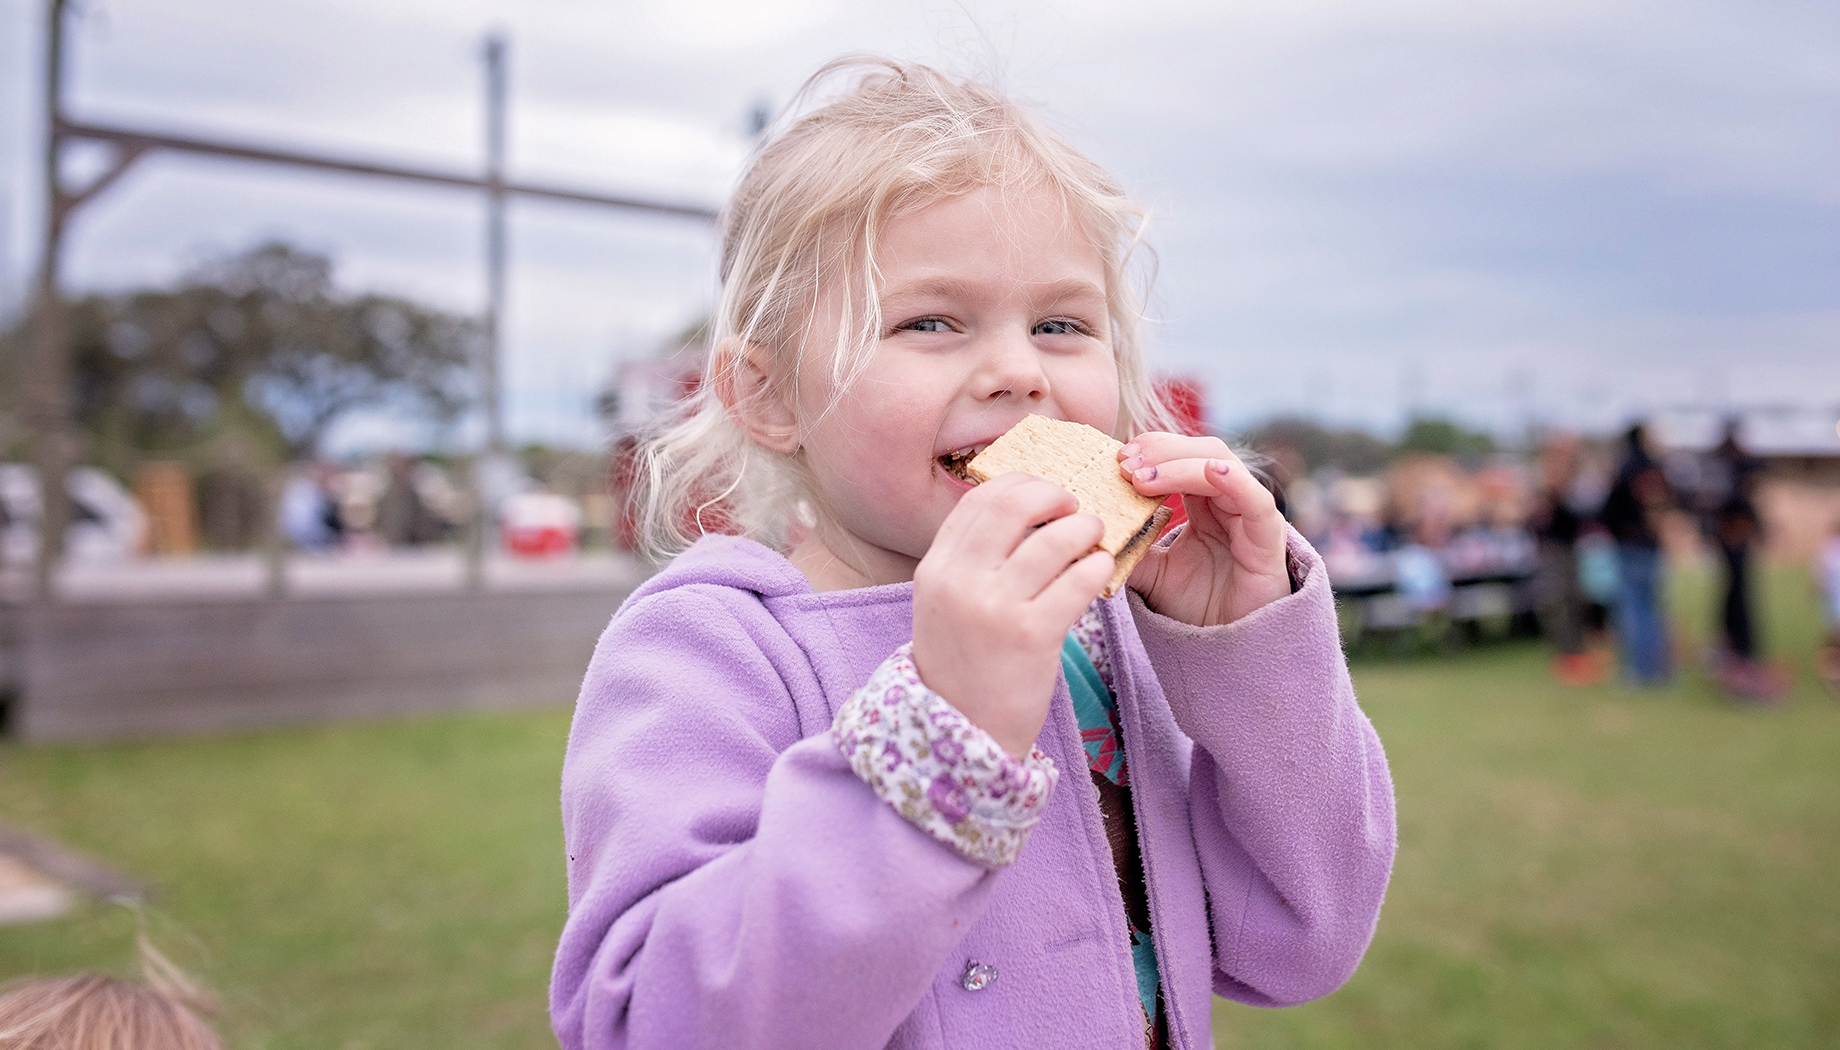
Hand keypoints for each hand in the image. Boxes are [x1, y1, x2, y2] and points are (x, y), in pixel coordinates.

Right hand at [911, 473, 1113, 757]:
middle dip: (1055, 495)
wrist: (962, 737)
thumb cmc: (964, 667)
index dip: (1020, 484)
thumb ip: (971, 561)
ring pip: (1055, 539)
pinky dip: (1097, 567)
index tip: (1046, 492)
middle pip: (1014, 504)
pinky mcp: (1033, 635)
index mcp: (935, 569)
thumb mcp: (945, 606)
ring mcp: (995, 608)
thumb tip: (1022, 510)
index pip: (979, 500)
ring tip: (1095, 539)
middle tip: (1076, 507)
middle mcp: (959, 581)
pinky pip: (1079, 581)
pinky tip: (1101, 571)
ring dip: (1086, 529)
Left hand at [1118, 433, 1289, 626]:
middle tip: (1125, 463)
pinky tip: (1210, 472)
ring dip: (1180, 465)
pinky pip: (1256, 498)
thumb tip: (1088, 530)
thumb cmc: (1196, 605)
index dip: (1151, 450)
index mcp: (1201, 500)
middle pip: (1198, 451)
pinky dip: (1235, 480)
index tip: (1117, 458)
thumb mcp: (1149, 571)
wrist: (1226, 645)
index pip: (1179, 456)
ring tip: (1143, 478)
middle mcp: (1227, 499)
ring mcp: (1249, 513)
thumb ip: (1126, 546)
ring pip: (1220, 466)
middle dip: (1160, 452)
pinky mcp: (1268, 535)